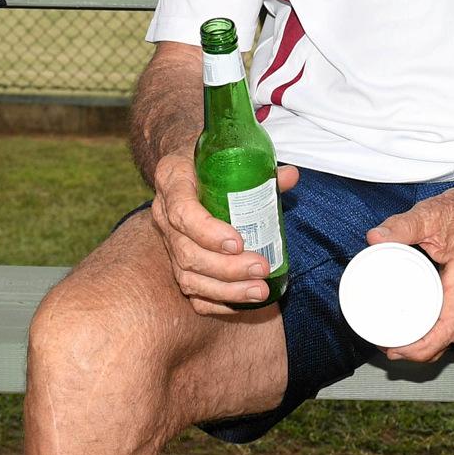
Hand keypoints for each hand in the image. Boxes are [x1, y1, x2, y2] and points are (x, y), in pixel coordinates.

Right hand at [147, 153, 297, 314]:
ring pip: (187, 276)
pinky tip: (243, 302)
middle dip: (226, 267)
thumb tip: (290, 177)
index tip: (239, 242)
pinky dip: (217, 301)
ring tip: (260, 290)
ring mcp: (167, 241)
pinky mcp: (175, 260)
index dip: (208, 232)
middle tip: (261, 268)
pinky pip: (190, 291)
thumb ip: (258, 168)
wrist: (187, 163)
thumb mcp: (228, 152)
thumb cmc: (209, 157)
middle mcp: (163, 213)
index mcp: (172, 179)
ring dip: (226, 289)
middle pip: (187, 251)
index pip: (182, 211)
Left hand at [366, 187, 453, 364]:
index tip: (399, 348)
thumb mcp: (431, 213)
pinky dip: (431, 336)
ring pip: (449, 336)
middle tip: (383, 344)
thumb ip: (401, 226)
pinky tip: (411, 333)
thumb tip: (374, 238)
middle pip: (446, 338)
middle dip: (416, 351)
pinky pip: (450, 327)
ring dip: (423, 346)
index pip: (449, 326)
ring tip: (391, 341)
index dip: (423, 345)